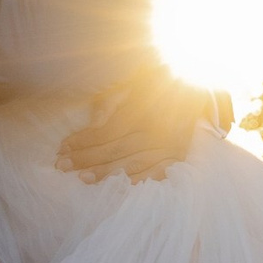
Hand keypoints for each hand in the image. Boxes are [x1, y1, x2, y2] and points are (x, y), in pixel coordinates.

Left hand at [58, 68, 223, 183]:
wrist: (201, 79)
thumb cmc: (162, 77)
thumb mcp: (135, 80)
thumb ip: (113, 100)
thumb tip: (93, 121)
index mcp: (139, 110)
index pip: (103, 132)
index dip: (81, 141)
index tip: (62, 147)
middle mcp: (152, 130)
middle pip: (112, 150)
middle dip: (84, 159)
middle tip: (61, 166)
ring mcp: (166, 145)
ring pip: (131, 163)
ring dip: (105, 172)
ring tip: (83, 179)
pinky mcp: (179, 153)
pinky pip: (156, 170)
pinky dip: (139, 179)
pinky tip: (123, 186)